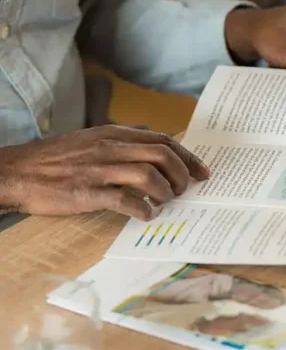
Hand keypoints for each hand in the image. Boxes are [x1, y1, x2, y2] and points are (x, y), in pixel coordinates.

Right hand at [0, 126, 209, 219]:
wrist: (17, 171)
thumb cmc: (57, 158)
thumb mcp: (93, 138)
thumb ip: (124, 140)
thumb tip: (156, 145)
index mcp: (114, 134)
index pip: (163, 140)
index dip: (188, 157)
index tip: (203, 172)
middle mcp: (110, 148)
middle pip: (162, 155)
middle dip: (182, 174)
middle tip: (186, 190)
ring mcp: (99, 169)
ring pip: (148, 175)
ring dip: (165, 191)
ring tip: (166, 202)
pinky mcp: (87, 192)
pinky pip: (125, 200)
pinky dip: (143, 209)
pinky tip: (147, 215)